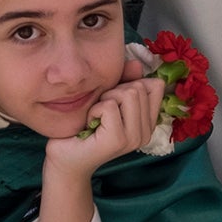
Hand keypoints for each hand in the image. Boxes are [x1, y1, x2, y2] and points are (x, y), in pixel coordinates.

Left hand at [46, 65, 164, 178]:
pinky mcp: (119, 140)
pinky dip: (94, 110)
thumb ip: (125, 81)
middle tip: (101, 112)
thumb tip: (136, 63)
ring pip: (128, 94)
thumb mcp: (109, 99)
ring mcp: (134, 138)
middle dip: (114, 92)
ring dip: (104, 100)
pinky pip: (109, 106)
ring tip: (97, 118)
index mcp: (149, 122)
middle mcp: (146, 132)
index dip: (130, 83)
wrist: (65, 158)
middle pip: (139, 87)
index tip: (113, 100)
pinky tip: (90, 125)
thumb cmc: (85, 128)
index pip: (156, 85)